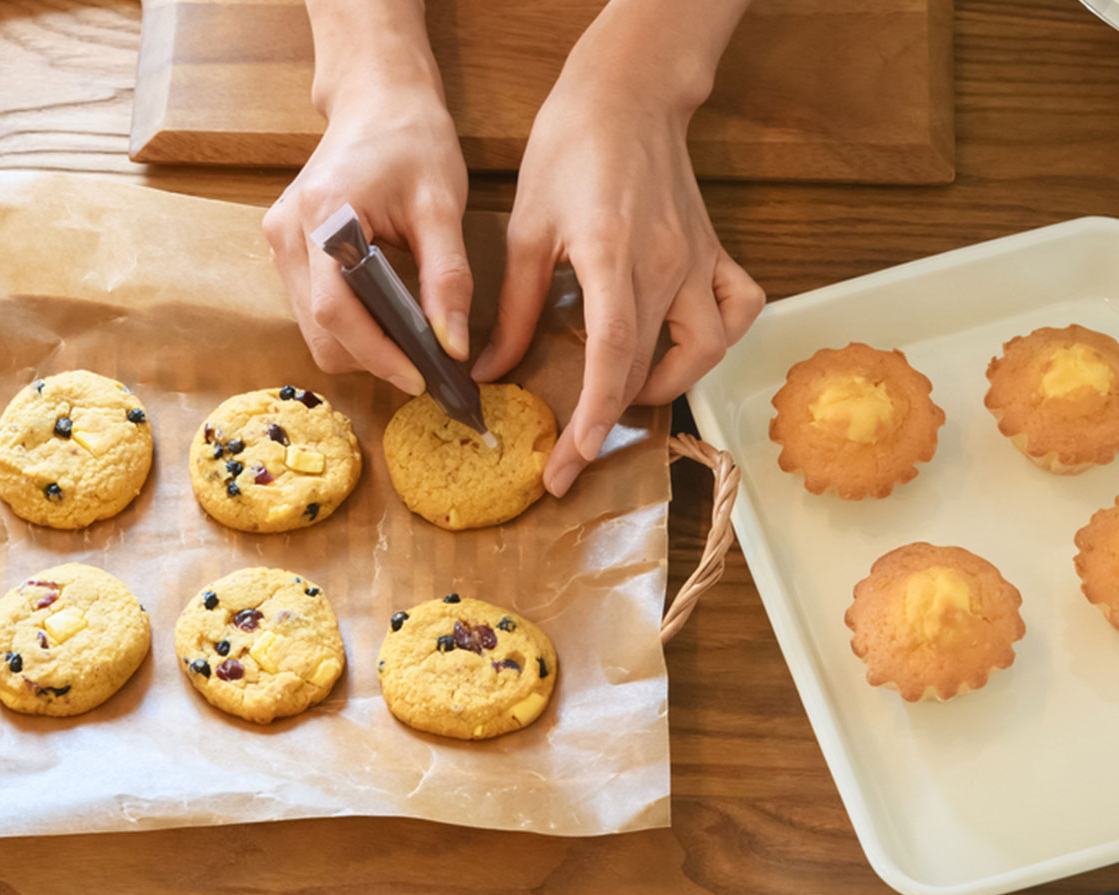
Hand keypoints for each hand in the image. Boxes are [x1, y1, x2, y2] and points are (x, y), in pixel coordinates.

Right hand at [263, 88, 472, 394]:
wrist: (377, 101)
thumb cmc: (412, 142)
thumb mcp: (442, 208)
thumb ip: (448, 280)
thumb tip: (453, 348)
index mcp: (325, 215)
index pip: (338, 311)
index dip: (378, 354)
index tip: (421, 377)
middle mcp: (288, 233)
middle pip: (321, 331)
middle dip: (373, 357)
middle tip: (426, 362)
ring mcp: (279, 242)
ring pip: (314, 329)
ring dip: (362, 345)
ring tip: (412, 340)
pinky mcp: (285, 249)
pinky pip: (313, 309)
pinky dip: (352, 326)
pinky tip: (388, 316)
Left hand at [472, 73, 764, 496]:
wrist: (626, 95)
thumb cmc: (569, 150)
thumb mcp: (526, 229)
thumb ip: (517, 308)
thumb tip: (491, 369)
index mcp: (613, 258)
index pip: (614, 355)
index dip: (595, 415)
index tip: (571, 461)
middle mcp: (668, 266)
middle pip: (651, 365)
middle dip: (610, 419)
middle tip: (572, 449)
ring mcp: (699, 261)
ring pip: (707, 349)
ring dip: (668, 384)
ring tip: (627, 393)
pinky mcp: (714, 252)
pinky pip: (741, 308)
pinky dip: (720, 338)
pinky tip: (686, 344)